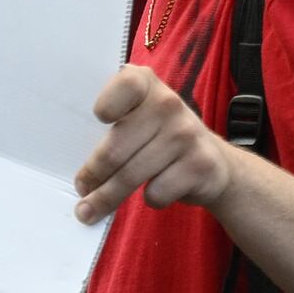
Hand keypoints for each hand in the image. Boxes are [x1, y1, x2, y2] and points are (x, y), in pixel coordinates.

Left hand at [75, 62, 241, 225]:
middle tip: (81, 190)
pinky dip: (149, 199)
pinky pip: (156, 193)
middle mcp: (168, 103)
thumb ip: (113, 122)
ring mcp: (186, 134)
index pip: (124, 86)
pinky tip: (155, 191)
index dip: (107, 104)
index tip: (99, 120)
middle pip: (115, 149)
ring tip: (91, 208)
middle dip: (91, 177)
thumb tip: (78, 165)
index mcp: (147, 84)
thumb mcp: (140, 116)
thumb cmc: (160, 138)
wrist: (214, 163)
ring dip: (106, 199)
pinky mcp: (200, 165)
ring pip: (131, 177)